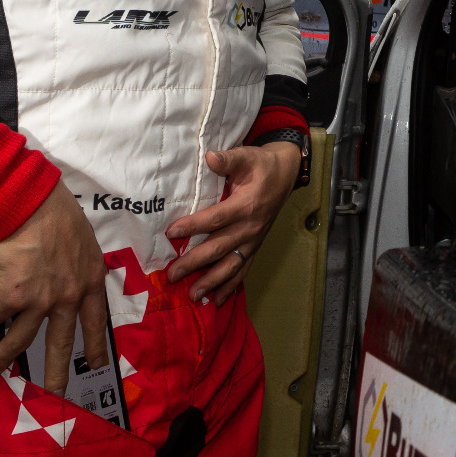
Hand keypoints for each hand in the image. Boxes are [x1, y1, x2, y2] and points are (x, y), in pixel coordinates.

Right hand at [0, 183, 109, 390]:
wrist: (30, 202)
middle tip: (55, 397)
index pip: (95, 320)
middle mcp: (68, 296)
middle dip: (56, 375)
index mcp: (89, 281)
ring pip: (19, 341)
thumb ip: (80, 265)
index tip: (96, 364)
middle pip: (61, 344)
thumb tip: (73, 275)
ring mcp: (41, 300)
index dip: (94, 344)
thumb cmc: (57, 213)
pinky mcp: (12, 296)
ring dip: (1, 358)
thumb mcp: (84, 241)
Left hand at [165, 143, 302, 302]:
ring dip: (212, 281)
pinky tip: (217, 300)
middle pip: (220, 247)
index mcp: (246, 204)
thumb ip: (228, 159)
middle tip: (173, 274)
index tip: (171, 233)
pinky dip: (231, 286)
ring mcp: (253, 240)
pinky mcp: (255, 246)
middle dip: (196, 262)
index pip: (216, 218)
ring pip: (231, 264)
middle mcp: (250, 227)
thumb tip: (210, 157)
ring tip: (193, 295)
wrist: (285, 175)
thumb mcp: (247, 156)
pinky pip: (243, 269)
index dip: (193, 226)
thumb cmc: (261, 165)